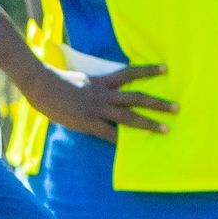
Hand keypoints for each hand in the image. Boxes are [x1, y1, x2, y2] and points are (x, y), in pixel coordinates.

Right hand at [22, 59, 175, 144]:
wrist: (40, 85)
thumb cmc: (55, 81)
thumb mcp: (80, 79)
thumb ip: (93, 85)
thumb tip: (101, 90)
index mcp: (101, 81)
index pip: (129, 73)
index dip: (148, 71)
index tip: (166, 69)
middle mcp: (104, 94)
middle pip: (137, 97)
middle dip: (158, 103)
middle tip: (177, 107)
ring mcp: (97, 109)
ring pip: (129, 116)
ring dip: (149, 123)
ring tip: (166, 128)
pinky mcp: (88, 122)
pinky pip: (108, 134)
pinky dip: (120, 141)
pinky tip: (130, 149)